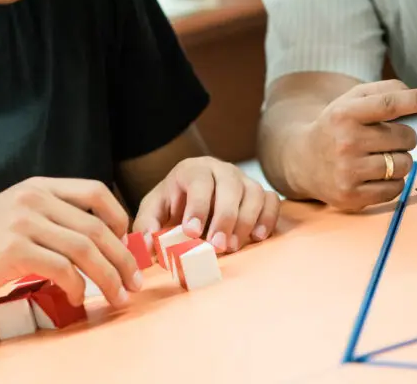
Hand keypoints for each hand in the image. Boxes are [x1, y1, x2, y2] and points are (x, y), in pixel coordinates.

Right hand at [0, 177, 141, 307]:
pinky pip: (61, 269)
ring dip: (108, 276)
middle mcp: (35, 199)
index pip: (95, 191)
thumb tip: (96, 241)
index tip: (127, 244)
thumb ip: (53, 216)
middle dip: (123, 258)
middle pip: (96, 227)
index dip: (120, 217)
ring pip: (84, 249)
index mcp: (40, 186)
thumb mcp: (19, 212)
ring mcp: (24, 222)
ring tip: (118, 296)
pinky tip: (78, 297)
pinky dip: (77, 286)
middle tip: (134, 282)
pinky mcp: (14, 250)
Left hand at [131, 156, 280, 253]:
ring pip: (253, 192)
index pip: (199, 181)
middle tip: (217, 246)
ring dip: (246, 221)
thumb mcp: (153, 211)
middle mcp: (220, 169)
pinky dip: (268, 218)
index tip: (191, 233)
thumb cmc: (173, 204)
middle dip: (224, 218)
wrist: (190, 195)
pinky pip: (271, 200)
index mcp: (192, 169)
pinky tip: (257, 237)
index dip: (197, 206)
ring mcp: (242, 180)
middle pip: (230, 186)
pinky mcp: (259, 193)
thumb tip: (147, 245)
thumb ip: (146, 226)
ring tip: (232, 246)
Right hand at [296, 81, 416, 211]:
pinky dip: (394, 181)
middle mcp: (346, 142)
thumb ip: (385, 91)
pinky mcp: (352, 196)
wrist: (302, 160)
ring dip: (400, 160)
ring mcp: (348, 171)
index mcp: (344, 114)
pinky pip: (396, 189)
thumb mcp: (351, 101)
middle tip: (385, 139)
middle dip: (404, 137)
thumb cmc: (337, 126)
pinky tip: (376, 175)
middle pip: (405, 137)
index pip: (390, 104)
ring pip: (404, 165)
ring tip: (380, 157)